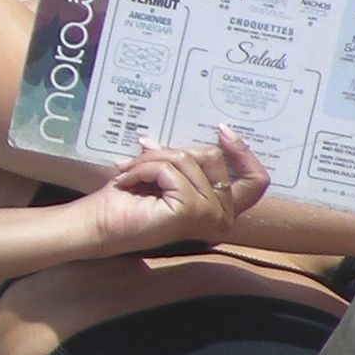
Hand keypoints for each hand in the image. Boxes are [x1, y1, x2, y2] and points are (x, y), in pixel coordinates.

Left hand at [83, 126, 269, 256]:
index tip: (222, 130)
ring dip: (153, 159)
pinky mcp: (191, 211)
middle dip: (178, 150)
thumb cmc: (128, 202)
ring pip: (189, 159)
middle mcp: (221, 218)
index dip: (244, 152)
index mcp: (219, 209)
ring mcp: (209, 216)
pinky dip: (145, 168)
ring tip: (129, 170)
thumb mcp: (167, 174)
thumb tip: (190, 139)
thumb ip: (186, 161)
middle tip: (146, 150)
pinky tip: (127, 181)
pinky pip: (171, 170)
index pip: (256, 182)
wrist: (98, 225)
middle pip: (216, 159)